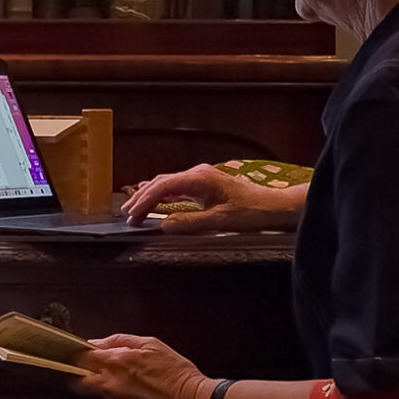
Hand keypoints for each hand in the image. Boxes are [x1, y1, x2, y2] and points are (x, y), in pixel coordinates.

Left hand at [72, 334, 211, 398]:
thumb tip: (98, 343)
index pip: (79, 357)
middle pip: (76, 382)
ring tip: (125, 386)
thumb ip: (120, 341)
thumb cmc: (177, 374)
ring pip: (94, 396)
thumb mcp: (151, 344)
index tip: (83, 355)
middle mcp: (109, 385)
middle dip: (80, 376)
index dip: (79, 355)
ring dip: (101, 390)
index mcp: (116, 362)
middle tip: (93, 372)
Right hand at [121, 164, 307, 232]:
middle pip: (162, 182)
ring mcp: (201, 176)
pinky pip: (177, 185)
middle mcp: (198, 173)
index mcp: (200, 178)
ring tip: (134, 208)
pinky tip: (155, 199)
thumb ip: (190, 223)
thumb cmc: (250, 213)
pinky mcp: (205, 183)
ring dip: (150, 194)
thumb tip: (163, 226)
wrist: (273, 206)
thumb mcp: (220, 222)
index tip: (131, 215)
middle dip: (142, 197)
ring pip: (168, 182)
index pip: (163, 186)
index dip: (145, 200)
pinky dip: (162, 193)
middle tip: (126, 214)